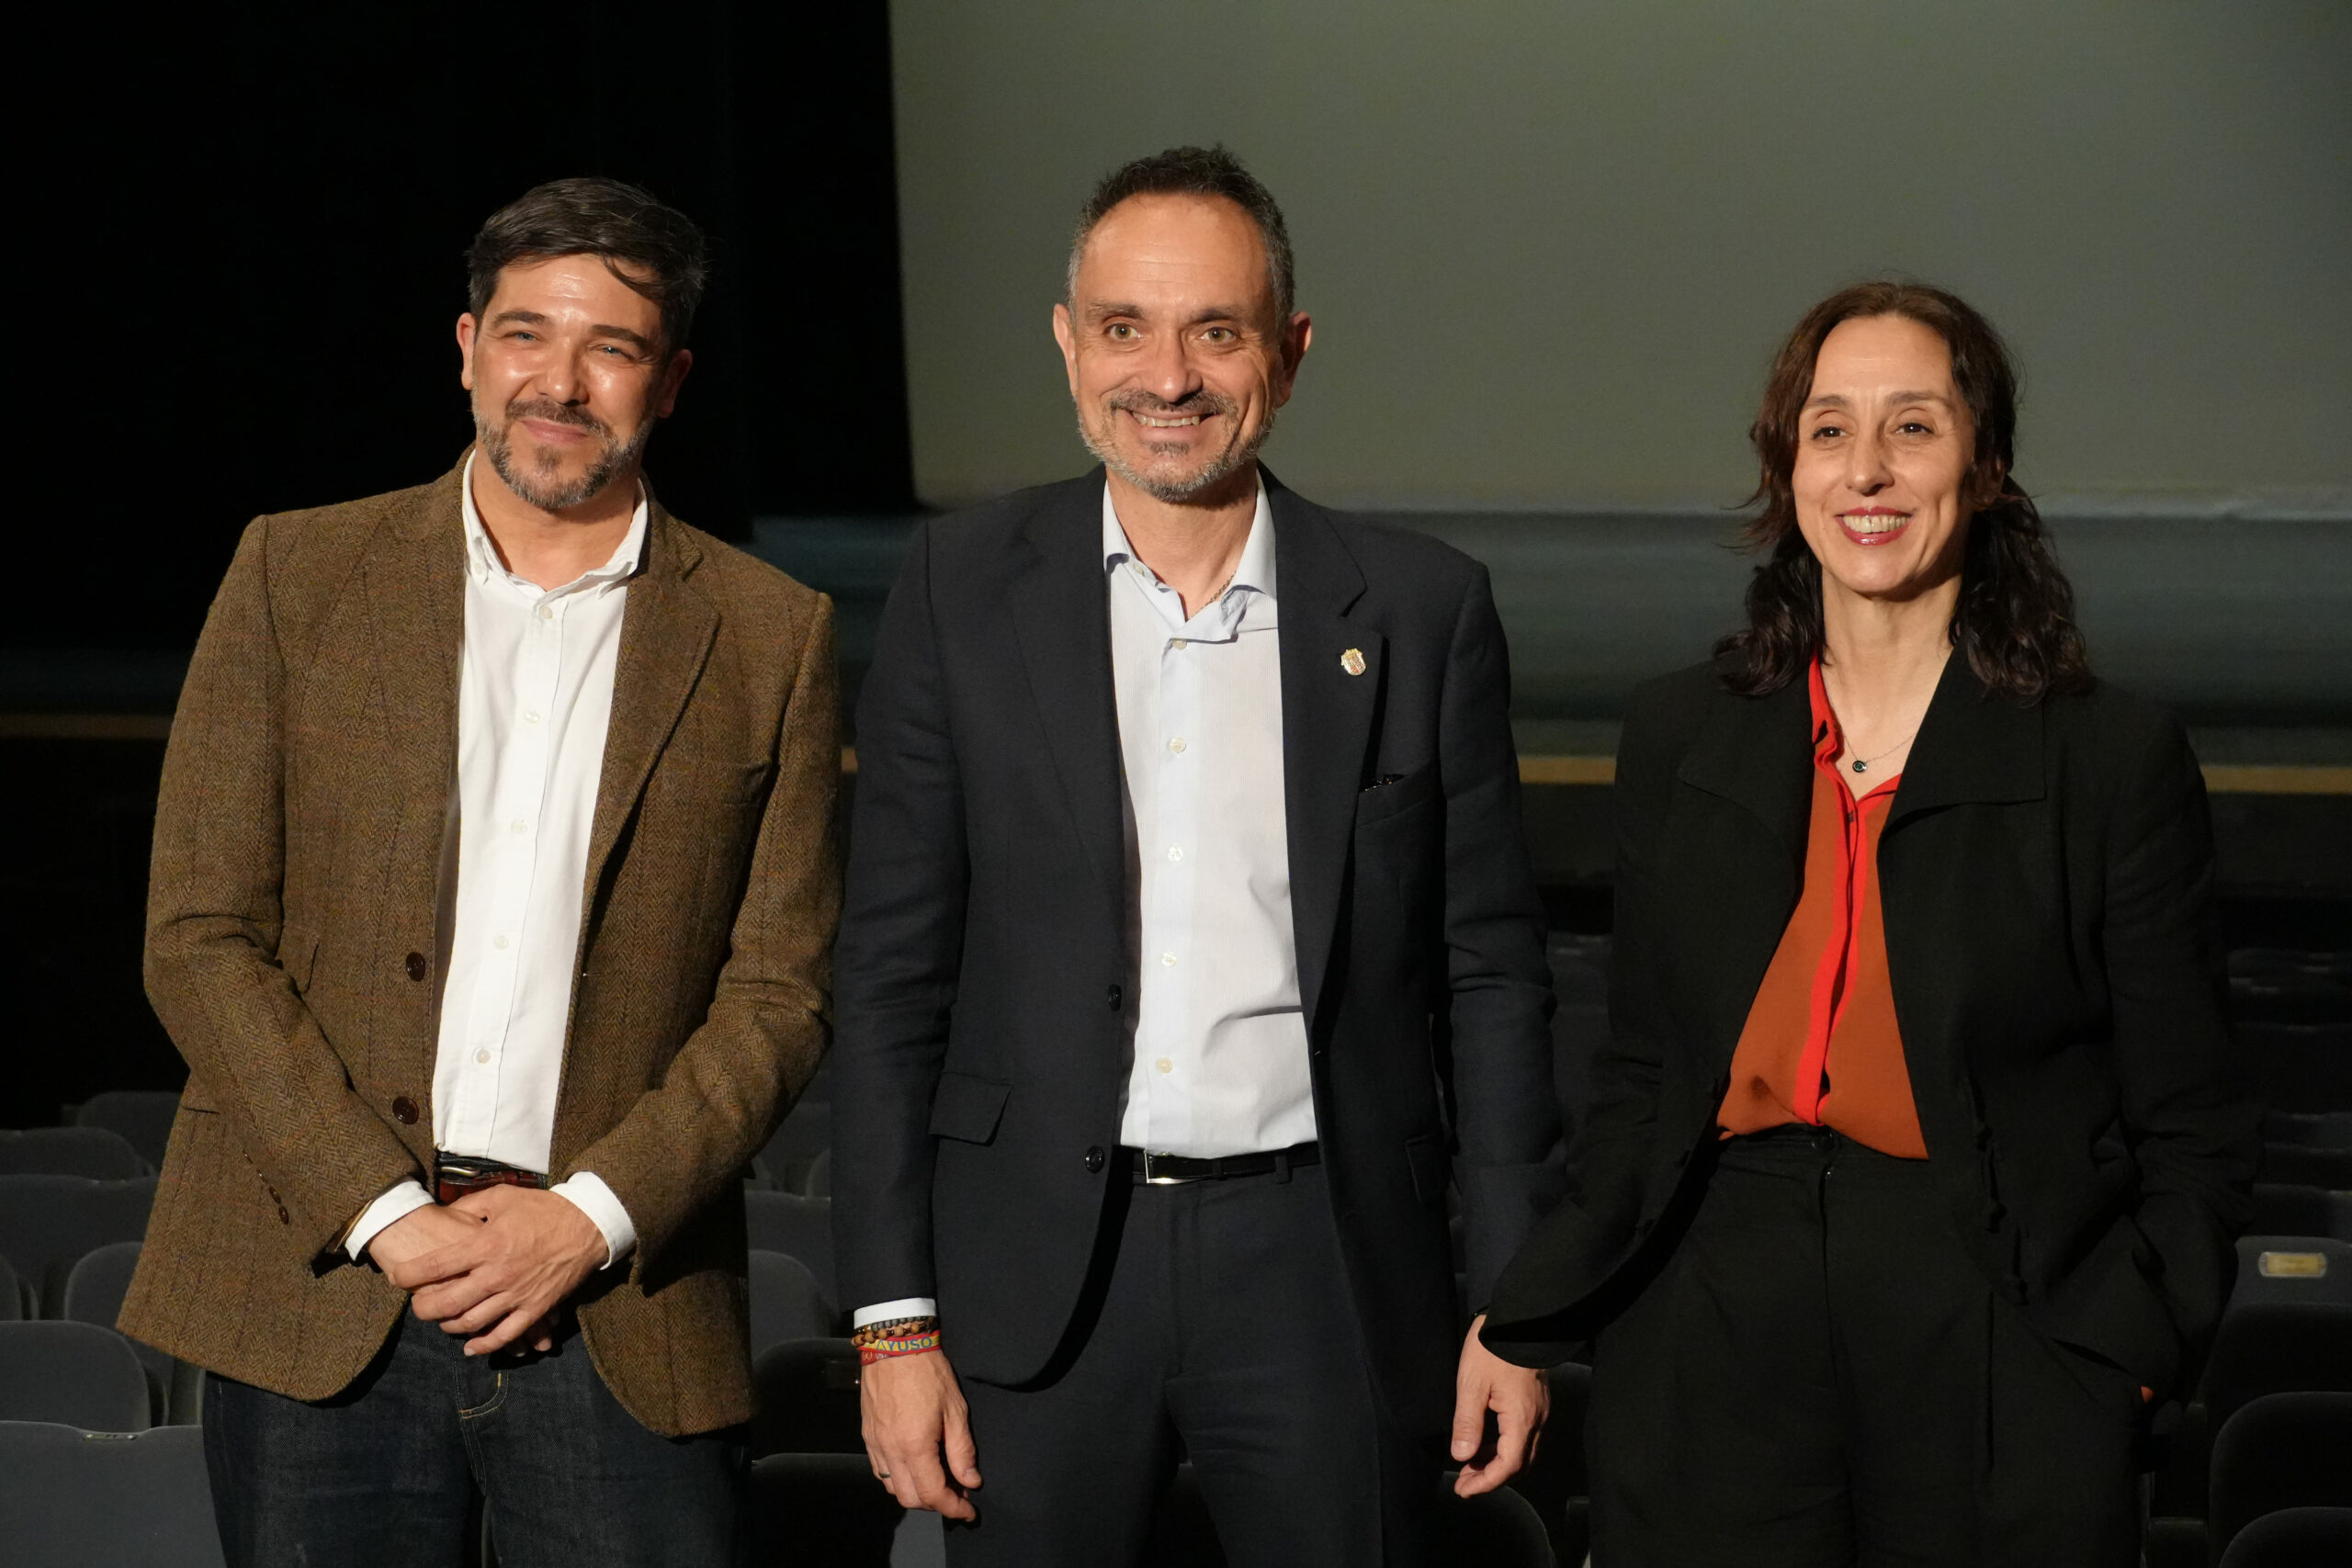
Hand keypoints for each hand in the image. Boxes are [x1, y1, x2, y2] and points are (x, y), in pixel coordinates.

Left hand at [385, 1186, 605, 1356]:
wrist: (588, 1225)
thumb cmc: (545, 1209)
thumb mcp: (504, 1197)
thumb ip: (470, 1206)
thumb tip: (445, 1214)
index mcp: (486, 1244)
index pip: (435, 1266)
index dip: (409, 1274)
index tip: (398, 1277)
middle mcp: (496, 1274)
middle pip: (447, 1303)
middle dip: (423, 1308)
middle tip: (416, 1305)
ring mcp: (516, 1295)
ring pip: (471, 1323)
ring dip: (449, 1326)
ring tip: (442, 1320)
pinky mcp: (535, 1309)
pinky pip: (504, 1336)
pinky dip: (483, 1346)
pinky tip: (470, 1347)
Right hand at [862, 1349, 980, 1520]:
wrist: (894, 1344)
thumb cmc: (928, 1372)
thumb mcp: (955, 1409)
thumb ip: (962, 1450)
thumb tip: (970, 1481)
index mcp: (914, 1445)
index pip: (933, 1493)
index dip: (953, 1508)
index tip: (969, 1511)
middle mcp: (890, 1450)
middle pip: (910, 1498)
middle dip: (935, 1504)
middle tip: (957, 1495)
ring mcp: (875, 1444)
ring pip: (892, 1488)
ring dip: (916, 1494)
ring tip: (938, 1482)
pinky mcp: (867, 1436)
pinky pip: (880, 1471)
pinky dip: (898, 1480)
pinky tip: (915, 1468)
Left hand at [1450, 1313, 1548, 1495]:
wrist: (1520, 1319)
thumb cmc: (1493, 1348)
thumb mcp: (1471, 1383)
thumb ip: (1467, 1423)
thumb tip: (1462, 1456)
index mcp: (1521, 1419)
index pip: (1507, 1467)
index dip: (1486, 1483)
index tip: (1464, 1490)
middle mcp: (1536, 1420)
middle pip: (1519, 1465)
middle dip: (1492, 1478)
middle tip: (1465, 1482)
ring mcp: (1539, 1411)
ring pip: (1522, 1452)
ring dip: (1498, 1463)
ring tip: (1470, 1464)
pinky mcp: (1536, 1402)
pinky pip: (1523, 1436)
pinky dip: (1504, 1447)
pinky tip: (1485, 1442)